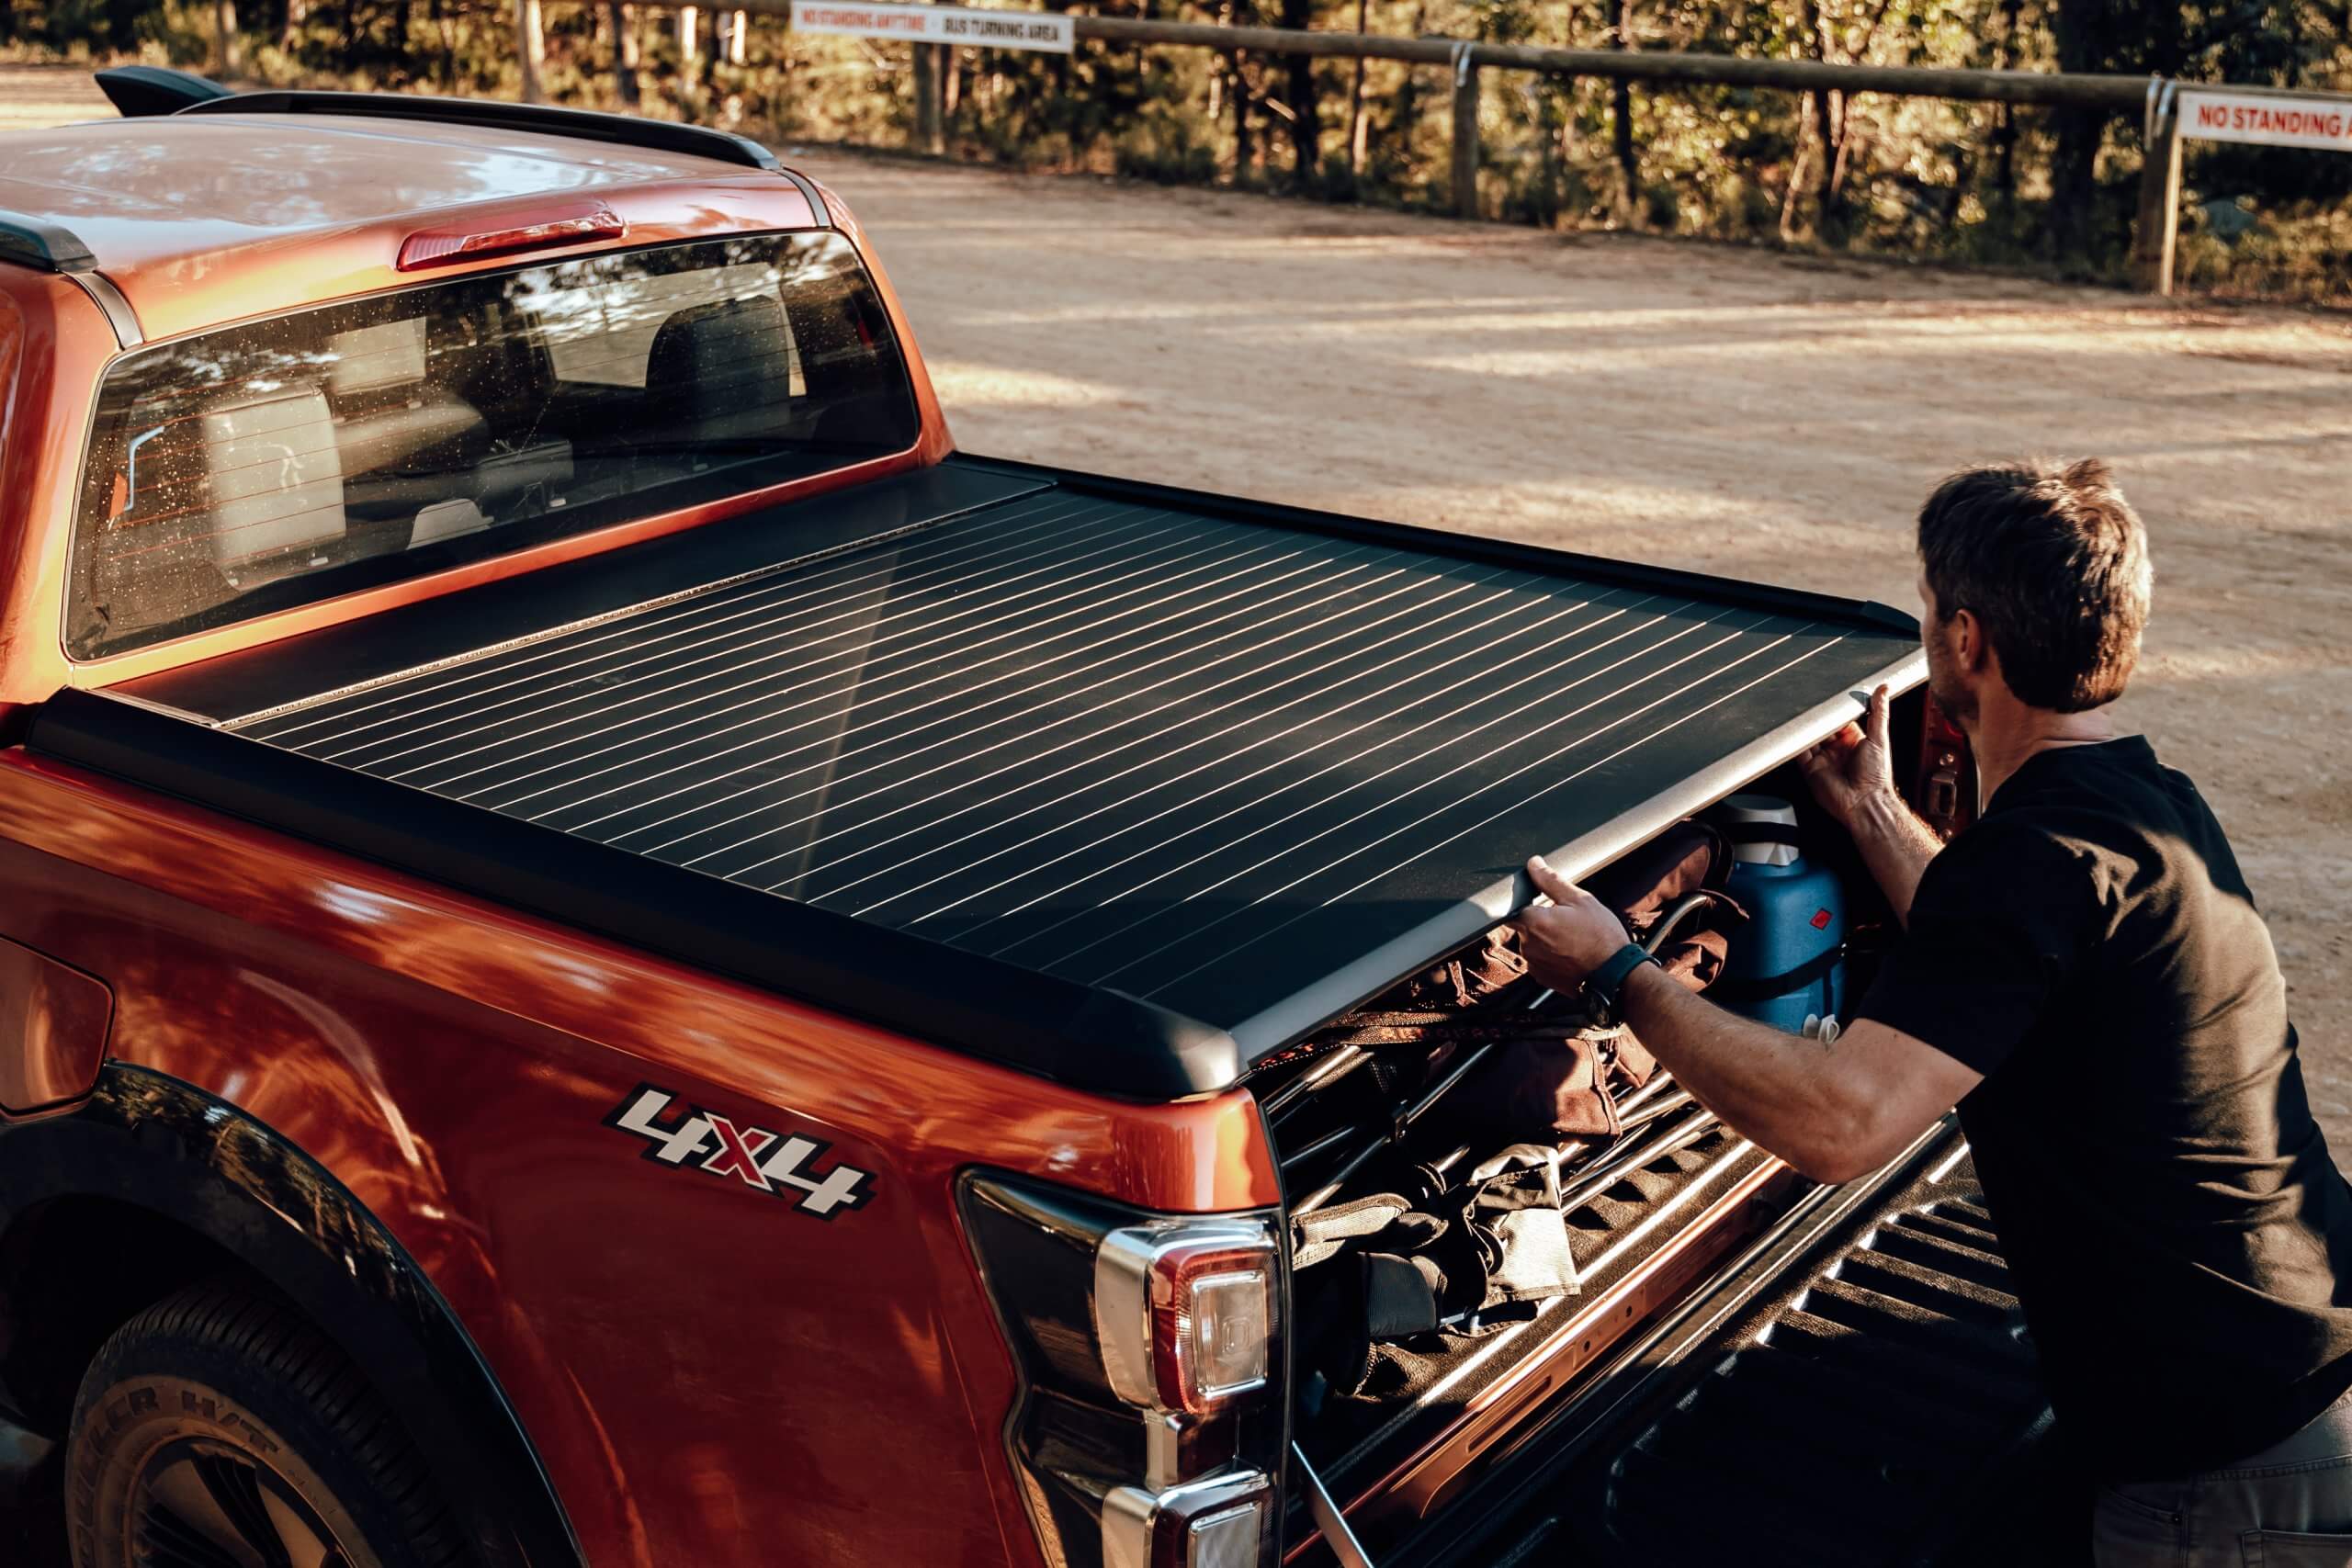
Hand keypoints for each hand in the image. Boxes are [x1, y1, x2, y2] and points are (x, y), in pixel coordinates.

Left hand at [1514, 857, 1631, 992]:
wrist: (1616, 975)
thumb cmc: (1602, 938)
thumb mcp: (1580, 900)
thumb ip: (1551, 881)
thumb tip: (1534, 865)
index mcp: (1534, 922)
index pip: (1512, 906)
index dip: (1526, 901)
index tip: (1541, 902)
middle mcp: (1528, 945)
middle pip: (1524, 924)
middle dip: (1541, 920)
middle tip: (1567, 920)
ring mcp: (1534, 964)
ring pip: (1533, 942)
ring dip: (1546, 938)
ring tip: (1573, 938)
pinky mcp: (1542, 977)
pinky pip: (1540, 959)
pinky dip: (1552, 954)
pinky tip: (1572, 952)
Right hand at [1798, 683, 1898, 829]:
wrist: (1864, 802)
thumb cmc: (1876, 776)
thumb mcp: (1879, 738)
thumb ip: (1878, 713)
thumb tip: (1884, 690)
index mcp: (1854, 741)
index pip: (1840, 719)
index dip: (1835, 709)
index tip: (1830, 696)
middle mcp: (1837, 749)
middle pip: (1823, 726)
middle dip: (1818, 716)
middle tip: (1812, 702)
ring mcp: (1822, 759)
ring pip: (1809, 737)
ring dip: (1806, 727)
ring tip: (1802, 715)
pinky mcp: (1810, 769)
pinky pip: (1799, 752)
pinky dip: (1795, 742)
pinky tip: (1795, 732)